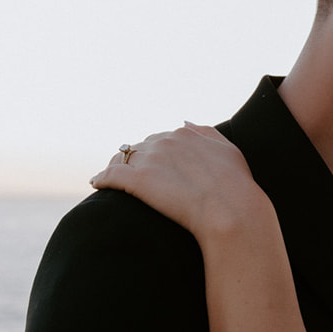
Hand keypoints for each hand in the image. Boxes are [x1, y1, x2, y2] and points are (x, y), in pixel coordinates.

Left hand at [91, 124, 267, 238]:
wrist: (229, 210)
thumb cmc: (235, 185)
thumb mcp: (227, 149)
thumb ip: (205, 132)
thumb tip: (185, 121)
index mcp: (184, 134)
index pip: (160, 139)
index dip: (155, 153)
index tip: (153, 167)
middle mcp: (164, 142)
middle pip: (139, 147)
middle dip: (136, 159)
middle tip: (132, 175)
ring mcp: (150, 160)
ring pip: (122, 158)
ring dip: (116, 166)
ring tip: (108, 178)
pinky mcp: (138, 181)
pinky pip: (110, 174)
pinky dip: (101, 178)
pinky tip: (96, 184)